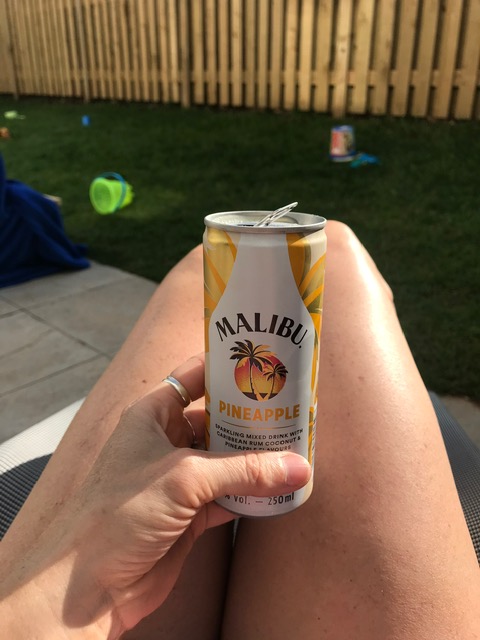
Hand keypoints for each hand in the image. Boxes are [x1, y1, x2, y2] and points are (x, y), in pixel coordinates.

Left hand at [2, 354, 310, 638]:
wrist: (88, 587)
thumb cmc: (118, 513)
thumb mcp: (184, 478)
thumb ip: (242, 471)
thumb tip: (297, 467)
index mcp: (152, 415)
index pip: (194, 377)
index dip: (226, 369)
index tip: (263, 365)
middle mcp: (166, 442)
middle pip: (217, 421)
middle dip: (250, 419)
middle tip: (291, 410)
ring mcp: (178, 479)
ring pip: (226, 460)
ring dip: (256, 459)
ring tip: (295, 447)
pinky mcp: (189, 514)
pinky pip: (229, 496)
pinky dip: (252, 494)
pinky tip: (279, 490)